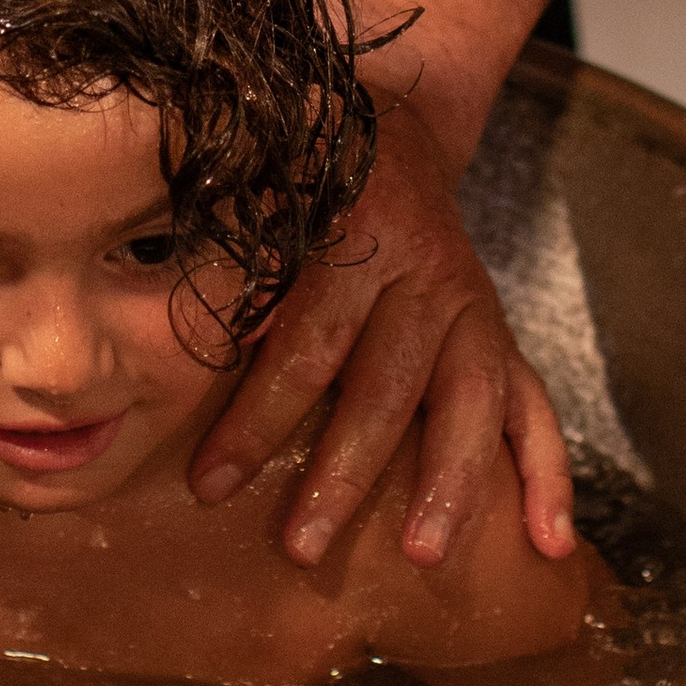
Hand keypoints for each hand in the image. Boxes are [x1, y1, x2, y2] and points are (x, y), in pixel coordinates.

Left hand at [188, 93, 575, 568]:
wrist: (395, 129)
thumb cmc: (300, 174)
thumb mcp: (256, 184)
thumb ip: (216, 245)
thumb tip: (137, 316)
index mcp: (359, 232)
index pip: (306, 340)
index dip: (257, 416)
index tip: (209, 483)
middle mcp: (427, 273)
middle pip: (389, 386)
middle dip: (344, 474)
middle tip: (302, 548)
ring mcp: (473, 307)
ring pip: (471, 402)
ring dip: (451, 484)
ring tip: (425, 557)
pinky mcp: (500, 334)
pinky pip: (534, 408)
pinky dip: (547, 476)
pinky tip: (549, 543)